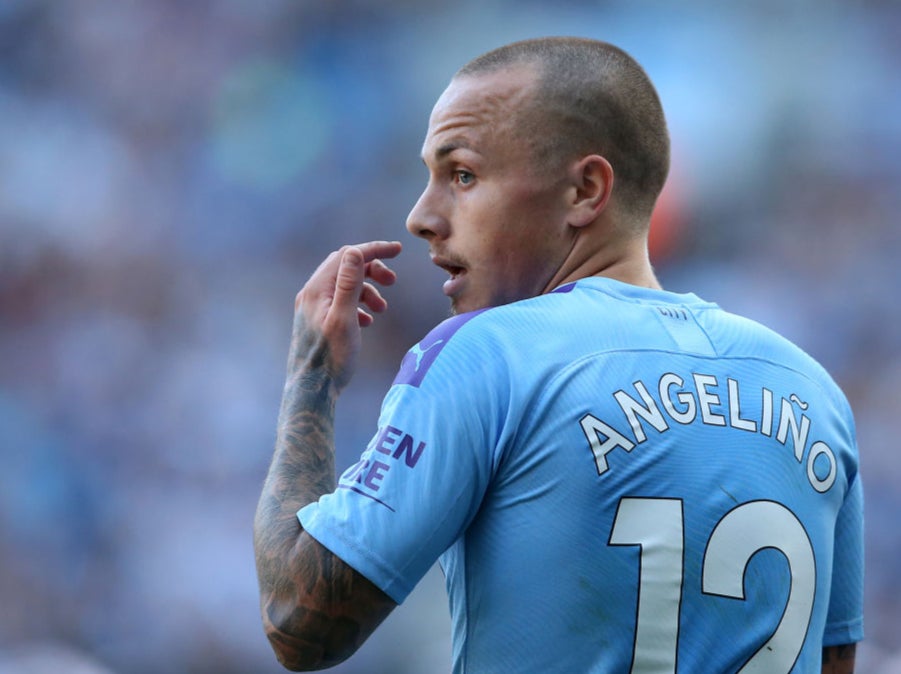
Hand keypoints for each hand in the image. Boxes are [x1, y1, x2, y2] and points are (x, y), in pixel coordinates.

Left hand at [289, 241, 401, 391]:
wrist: (311, 391)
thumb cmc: (330, 358)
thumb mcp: (344, 318)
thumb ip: (349, 284)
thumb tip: (355, 251)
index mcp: (317, 289)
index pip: (347, 256)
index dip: (373, 250)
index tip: (398, 250)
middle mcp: (312, 294)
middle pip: (345, 267)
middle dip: (372, 270)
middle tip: (393, 282)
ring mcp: (313, 308)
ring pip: (344, 286)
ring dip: (367, 290)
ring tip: (382, 309)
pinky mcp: (317, 322)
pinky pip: (341, 302)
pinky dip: (358, 305)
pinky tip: (368, 322)